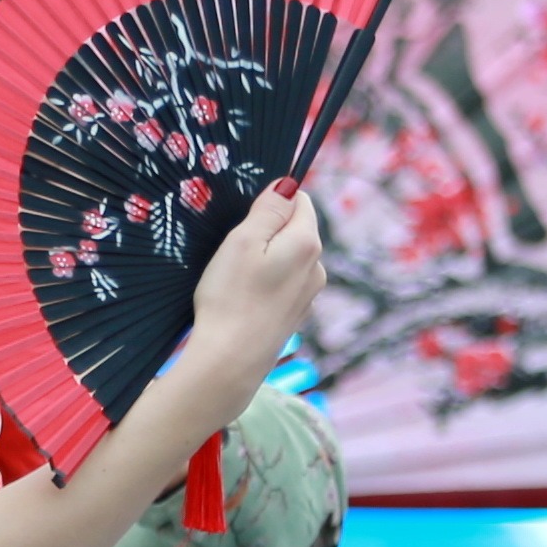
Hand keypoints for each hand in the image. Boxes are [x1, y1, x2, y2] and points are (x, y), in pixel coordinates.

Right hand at [177, 186, 326, 392]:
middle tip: (235, 252)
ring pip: (288, 258)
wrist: (230, 362)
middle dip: (268, 232)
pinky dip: (266, 283)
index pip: (299, 200)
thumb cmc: (230, 298)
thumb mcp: (242, 241)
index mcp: (307, 243)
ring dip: (266, 259)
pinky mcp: (296, 315)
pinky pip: (284, 283)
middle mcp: (317, 267)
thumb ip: (269, 209)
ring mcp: (309, 294)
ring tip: (237, 279)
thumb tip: (288, 184)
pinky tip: (245, 298)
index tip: (244, 223)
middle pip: (295, 230)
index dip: (270, 205)